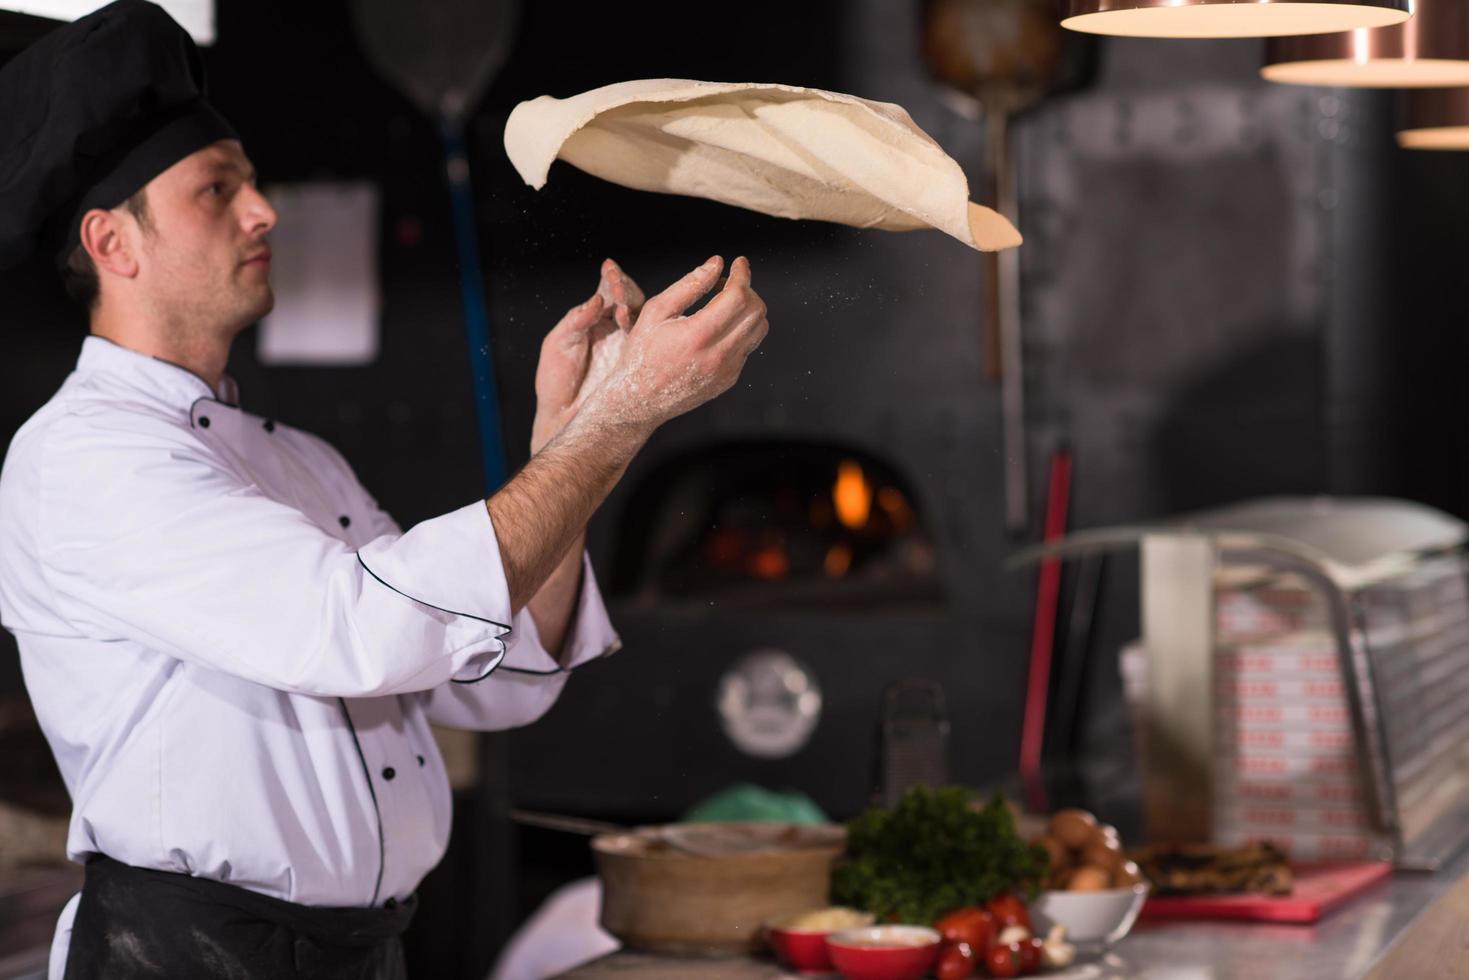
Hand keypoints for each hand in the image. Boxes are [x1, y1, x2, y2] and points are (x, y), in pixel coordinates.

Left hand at [531, 259, 643, 454]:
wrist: (563, 418)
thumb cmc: (556, 381)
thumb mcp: (557, 345)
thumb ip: (575, 321)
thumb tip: (597, 300)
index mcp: (593, 318)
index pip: (606, 291)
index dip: (610, 278)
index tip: (609, 269)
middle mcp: (614, 328)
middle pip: (629, 299)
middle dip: (624, 290)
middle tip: (617, 288)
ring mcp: (629, 345)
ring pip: (642, 319)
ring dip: (633, 309)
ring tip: (621, 309)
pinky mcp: (638, 363)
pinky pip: (648, 342)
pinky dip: (643, 332)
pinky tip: (632, 326)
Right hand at [576, 255, 767, 435]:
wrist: (638, 400)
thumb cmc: (641, 352)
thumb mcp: (656, 311)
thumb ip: (689, 285)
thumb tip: (717, 263)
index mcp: (697, 335)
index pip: (738, 296)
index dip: (742, 274)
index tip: (739, 262)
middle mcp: (718, 355)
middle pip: (756, 311)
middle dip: (747, 289)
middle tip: (724, 283)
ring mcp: (727, 370)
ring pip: (759, 329)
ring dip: (748, 309)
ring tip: (722, 303)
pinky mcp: (729, 379)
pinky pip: (748, 346)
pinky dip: (739, 329)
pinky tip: (716, 326)